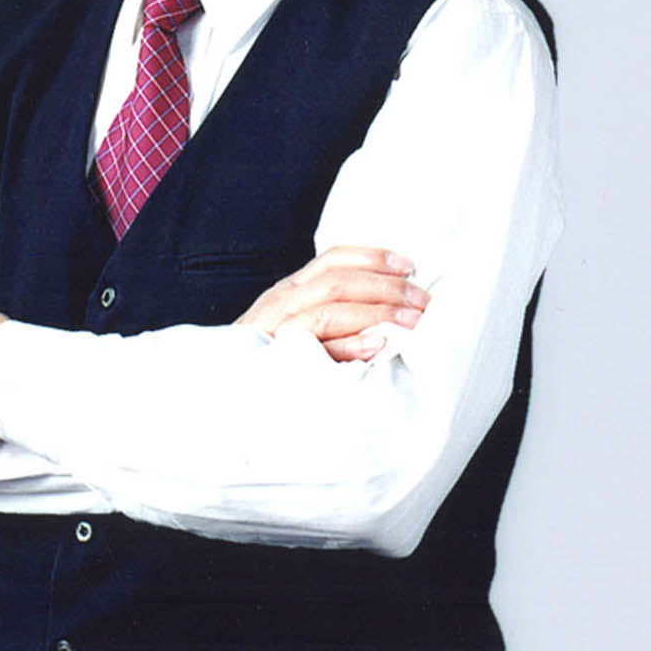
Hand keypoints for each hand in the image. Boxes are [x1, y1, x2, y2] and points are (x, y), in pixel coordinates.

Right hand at [236, 246, 429, 361]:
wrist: (228, 393)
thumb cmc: (273, 359)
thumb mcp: (298, 322)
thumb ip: (330, 307)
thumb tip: (387, 299)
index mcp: (291, 288)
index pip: (334, 259)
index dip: (373, 257)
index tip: (410, 266)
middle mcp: (282, 302)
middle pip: (337, 282)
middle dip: (385, 288)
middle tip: (422, 301)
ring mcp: (277, 332)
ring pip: (329, 310)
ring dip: (376, 313)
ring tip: (411, 322)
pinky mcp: (277, 362)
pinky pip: (316, 349)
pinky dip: (349, 345)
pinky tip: (378, 346)